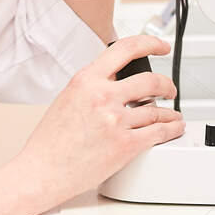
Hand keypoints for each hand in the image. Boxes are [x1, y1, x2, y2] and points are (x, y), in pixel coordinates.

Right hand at [11, 34, 183, 212]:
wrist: (41, 171)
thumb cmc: (49, 141)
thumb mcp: (67, 98)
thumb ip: (93, 86)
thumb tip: (117, 82)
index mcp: (86, 80)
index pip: (125, 49)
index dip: (149, 43)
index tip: (161, 46)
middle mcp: (103, 96)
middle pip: (151, 81)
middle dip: (167, 85)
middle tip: (170, 89)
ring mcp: (115, 120)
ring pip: (157, 110)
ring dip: (170, 112)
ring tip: (172, 115)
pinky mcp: (125, 145)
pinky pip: (158, 132)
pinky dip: (171, 129)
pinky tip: (173, 128)